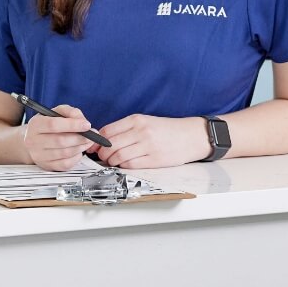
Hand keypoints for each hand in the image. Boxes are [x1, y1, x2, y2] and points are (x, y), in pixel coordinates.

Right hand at [23, 105, 98, 170]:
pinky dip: (76, 157)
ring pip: (65, 153)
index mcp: (35, 125)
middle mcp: (34, 141)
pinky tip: (78, 151)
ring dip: (80, 147)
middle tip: (92, 135)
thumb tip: (83, 122)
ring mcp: (39, 156)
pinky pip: (65, 164)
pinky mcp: (46, 166)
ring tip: (88, 141)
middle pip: (60, 141)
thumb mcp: (57, 112)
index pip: (53, 125)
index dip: (72, 125)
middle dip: (80, 138)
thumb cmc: (48, 125)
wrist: (35, 141)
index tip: (86, 125)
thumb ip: (71, 112)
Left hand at [95, 114, 209, 168]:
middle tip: (103, 156)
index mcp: (137, 120)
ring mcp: (148, 146)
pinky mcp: (154, 159)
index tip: (96, 146)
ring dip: (112, 161)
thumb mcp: (146, 122)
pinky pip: (131, 165)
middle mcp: (141, 131)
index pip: (108, 131)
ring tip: (113, 161)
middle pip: (111, 145)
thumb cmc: (167, 130)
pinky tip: (125, 164)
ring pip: (119, 156)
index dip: (98, 141)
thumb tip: (104, 140)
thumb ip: (126, 129)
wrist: (191, 136)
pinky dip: (123, 166)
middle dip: (102, 153)